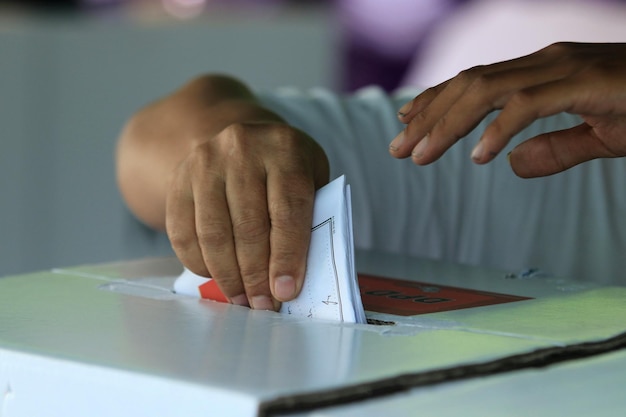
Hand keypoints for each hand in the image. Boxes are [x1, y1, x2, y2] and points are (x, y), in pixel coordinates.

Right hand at [166, 122, 328, 309]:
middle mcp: (241, 149)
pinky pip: (183, 233)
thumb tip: (291, 277)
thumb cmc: (285, 168)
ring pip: (213, 233)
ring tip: (241, 299)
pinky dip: (199, 263)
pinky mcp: (178, 180)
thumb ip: (310, 218)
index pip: (287, 210)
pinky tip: (216, 277)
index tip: (286, 292)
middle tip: (263, 305)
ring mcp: (205, 163)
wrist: (240, 141)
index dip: (287, 257)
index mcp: (284, 148)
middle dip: (256, 276)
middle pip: (248, 227)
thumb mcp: (312, 178)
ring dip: (228, 276)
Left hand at [389, 42, 625, 176]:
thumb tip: (513, 166)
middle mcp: (545, 62)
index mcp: (542, 72)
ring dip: (447, 124)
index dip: (436, 101)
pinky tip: (479, 156)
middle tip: (397, 149)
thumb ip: (555, 149)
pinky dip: (498, 129)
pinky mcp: (583, 82)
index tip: (405, 122)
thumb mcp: (596, 136)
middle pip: (467, 85)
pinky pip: (527, 104)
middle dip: (427, 116)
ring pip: (484, 90)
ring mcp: (562, 68)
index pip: (474, 83)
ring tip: (419, 155)